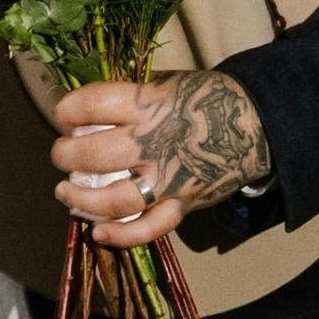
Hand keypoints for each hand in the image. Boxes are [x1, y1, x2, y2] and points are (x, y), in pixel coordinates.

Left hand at [50, 64, 263, 252]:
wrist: (255, 125)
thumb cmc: (203, 99)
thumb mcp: (166, 82)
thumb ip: (128, 95)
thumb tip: (83, 109)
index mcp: (148, 103)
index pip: (91, 106)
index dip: (67, 111)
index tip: (64, 116)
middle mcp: (155, 141)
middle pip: (94, 155)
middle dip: (66, 155)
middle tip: (62, 154)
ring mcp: (169, 178)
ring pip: (114, 199)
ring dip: (81, 198)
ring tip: (64, 191)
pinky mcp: (182, 204)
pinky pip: (149, 227)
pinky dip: (122, 235)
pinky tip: (99, 232)